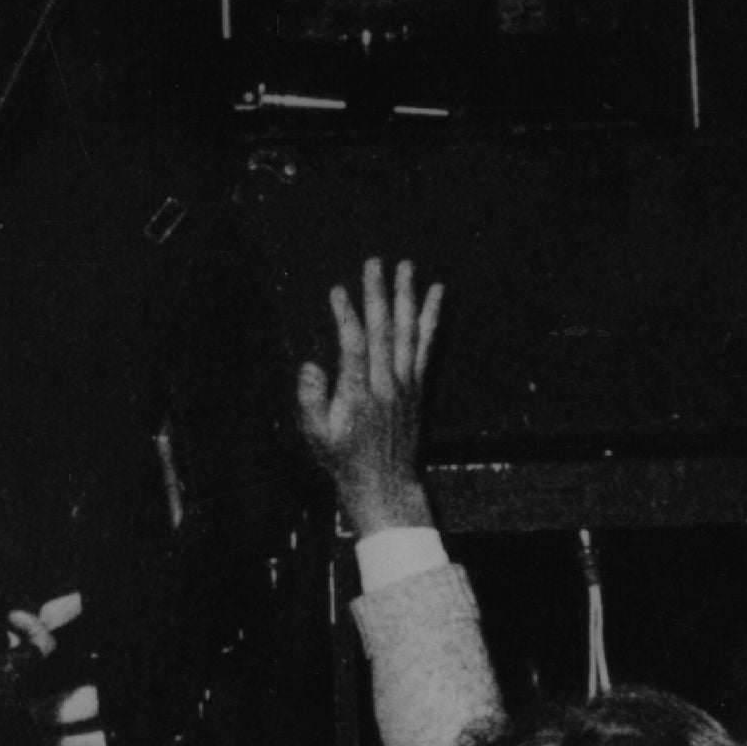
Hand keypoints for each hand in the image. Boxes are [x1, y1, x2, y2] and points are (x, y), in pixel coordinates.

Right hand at [295, 255, 443, 537]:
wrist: (384, 483)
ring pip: (408, 332)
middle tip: (374, 262)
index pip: (354, 347)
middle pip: (384, 331)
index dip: (346, 317)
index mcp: (359, 395)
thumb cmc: (343, 458)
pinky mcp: (418, 385)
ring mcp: (406, 383)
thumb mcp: (316, 436)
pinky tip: (436, 293)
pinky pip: (426, 345)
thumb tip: (309, 366)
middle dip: (378, 294)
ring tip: (406, 266)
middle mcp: (387, 384)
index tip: (337, 291)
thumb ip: (311, 401)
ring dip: (407, 297)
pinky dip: (432, 318)